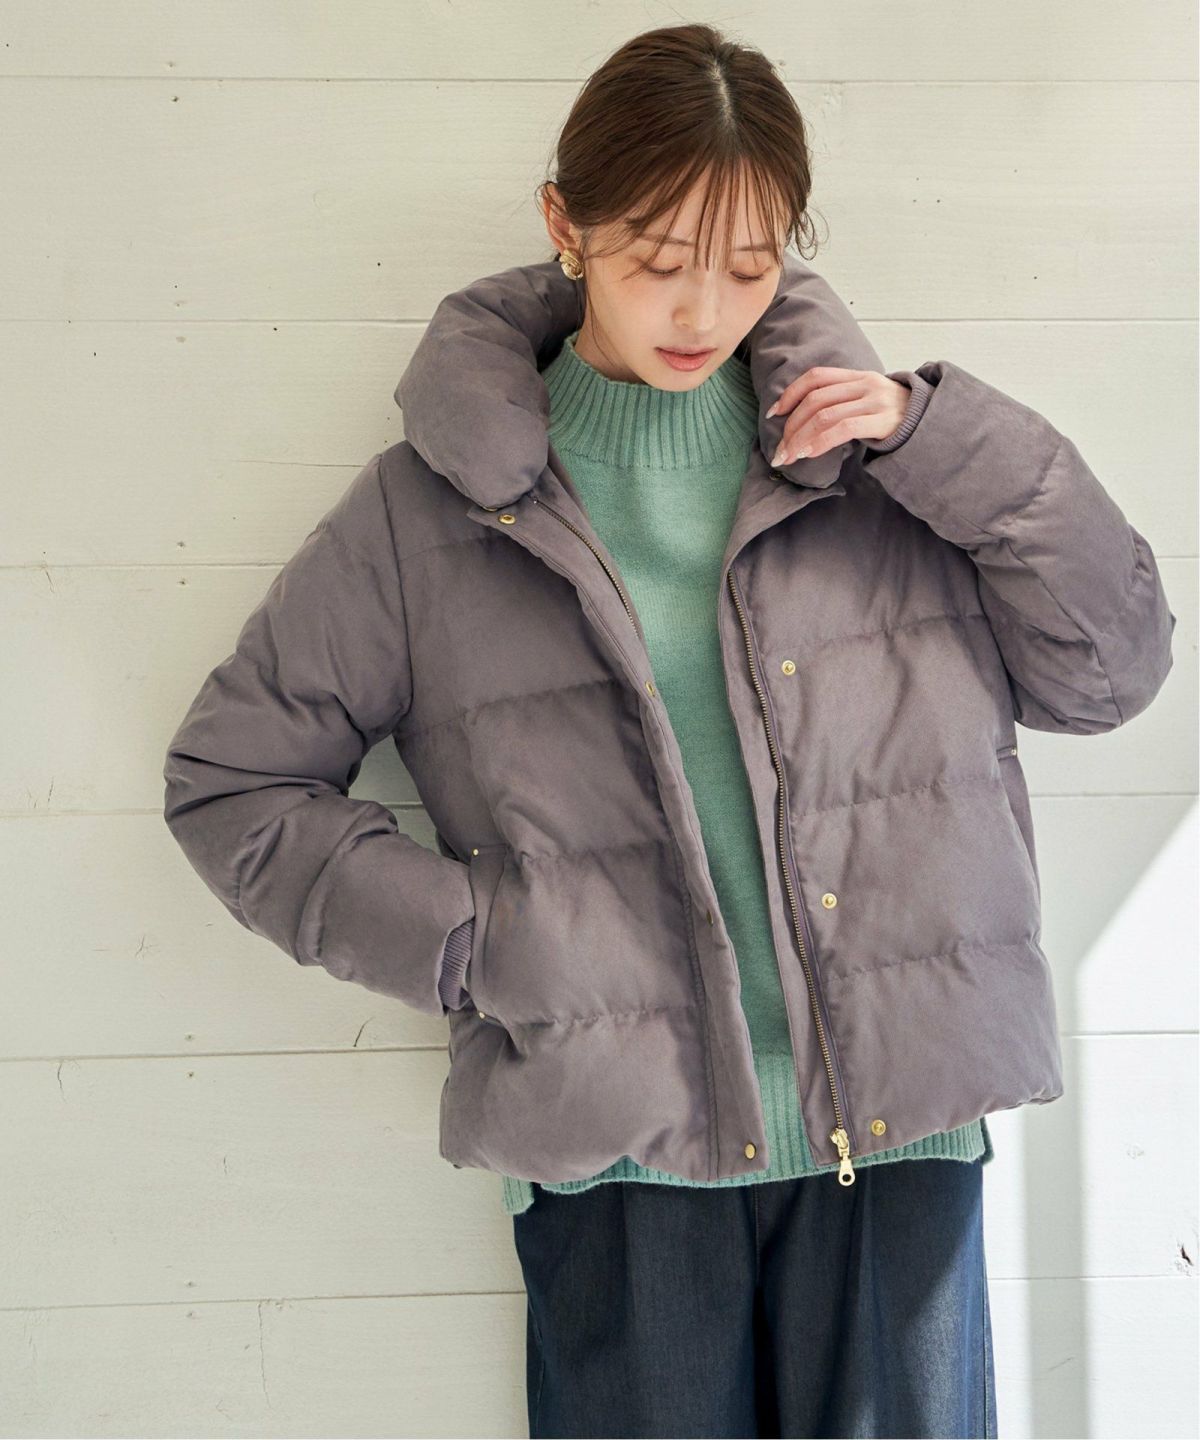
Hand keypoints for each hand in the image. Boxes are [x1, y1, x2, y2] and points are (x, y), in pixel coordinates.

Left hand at [766, 367, 910, 462]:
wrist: (933, 422)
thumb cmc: (896, 417)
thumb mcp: (870, 400)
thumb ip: (843, 402)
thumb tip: (806, 423)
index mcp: (858, 376)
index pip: (816, 377)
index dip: (790, 394)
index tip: (774, 414)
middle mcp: (865, 384)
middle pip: (815, 399)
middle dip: (791, 426)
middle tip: (780, 449)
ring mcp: (874, 401)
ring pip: (825, 415)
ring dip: (800, 438)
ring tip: (789, 456)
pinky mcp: (881, 420)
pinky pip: (842, 428)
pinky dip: (820, 441)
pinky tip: (809, 453)